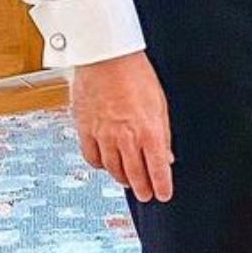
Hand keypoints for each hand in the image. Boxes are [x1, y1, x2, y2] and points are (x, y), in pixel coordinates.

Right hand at [70, 54, 173, 201]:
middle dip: (143, 189)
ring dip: (123, 179)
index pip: (158, 169)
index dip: (162, 186)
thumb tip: (166, 155)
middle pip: (135, 175)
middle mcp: (126, 137)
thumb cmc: (135, 74)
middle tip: (147, 195)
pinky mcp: (85, 130)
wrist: (106, 57)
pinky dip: (100, 165)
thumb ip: (163, 133)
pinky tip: (106, 164)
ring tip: (128, 182)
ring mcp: (103, 135)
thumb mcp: (160, 103)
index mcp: (149, 131)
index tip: (163, 194)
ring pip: (113, 169)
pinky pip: (92, 157)